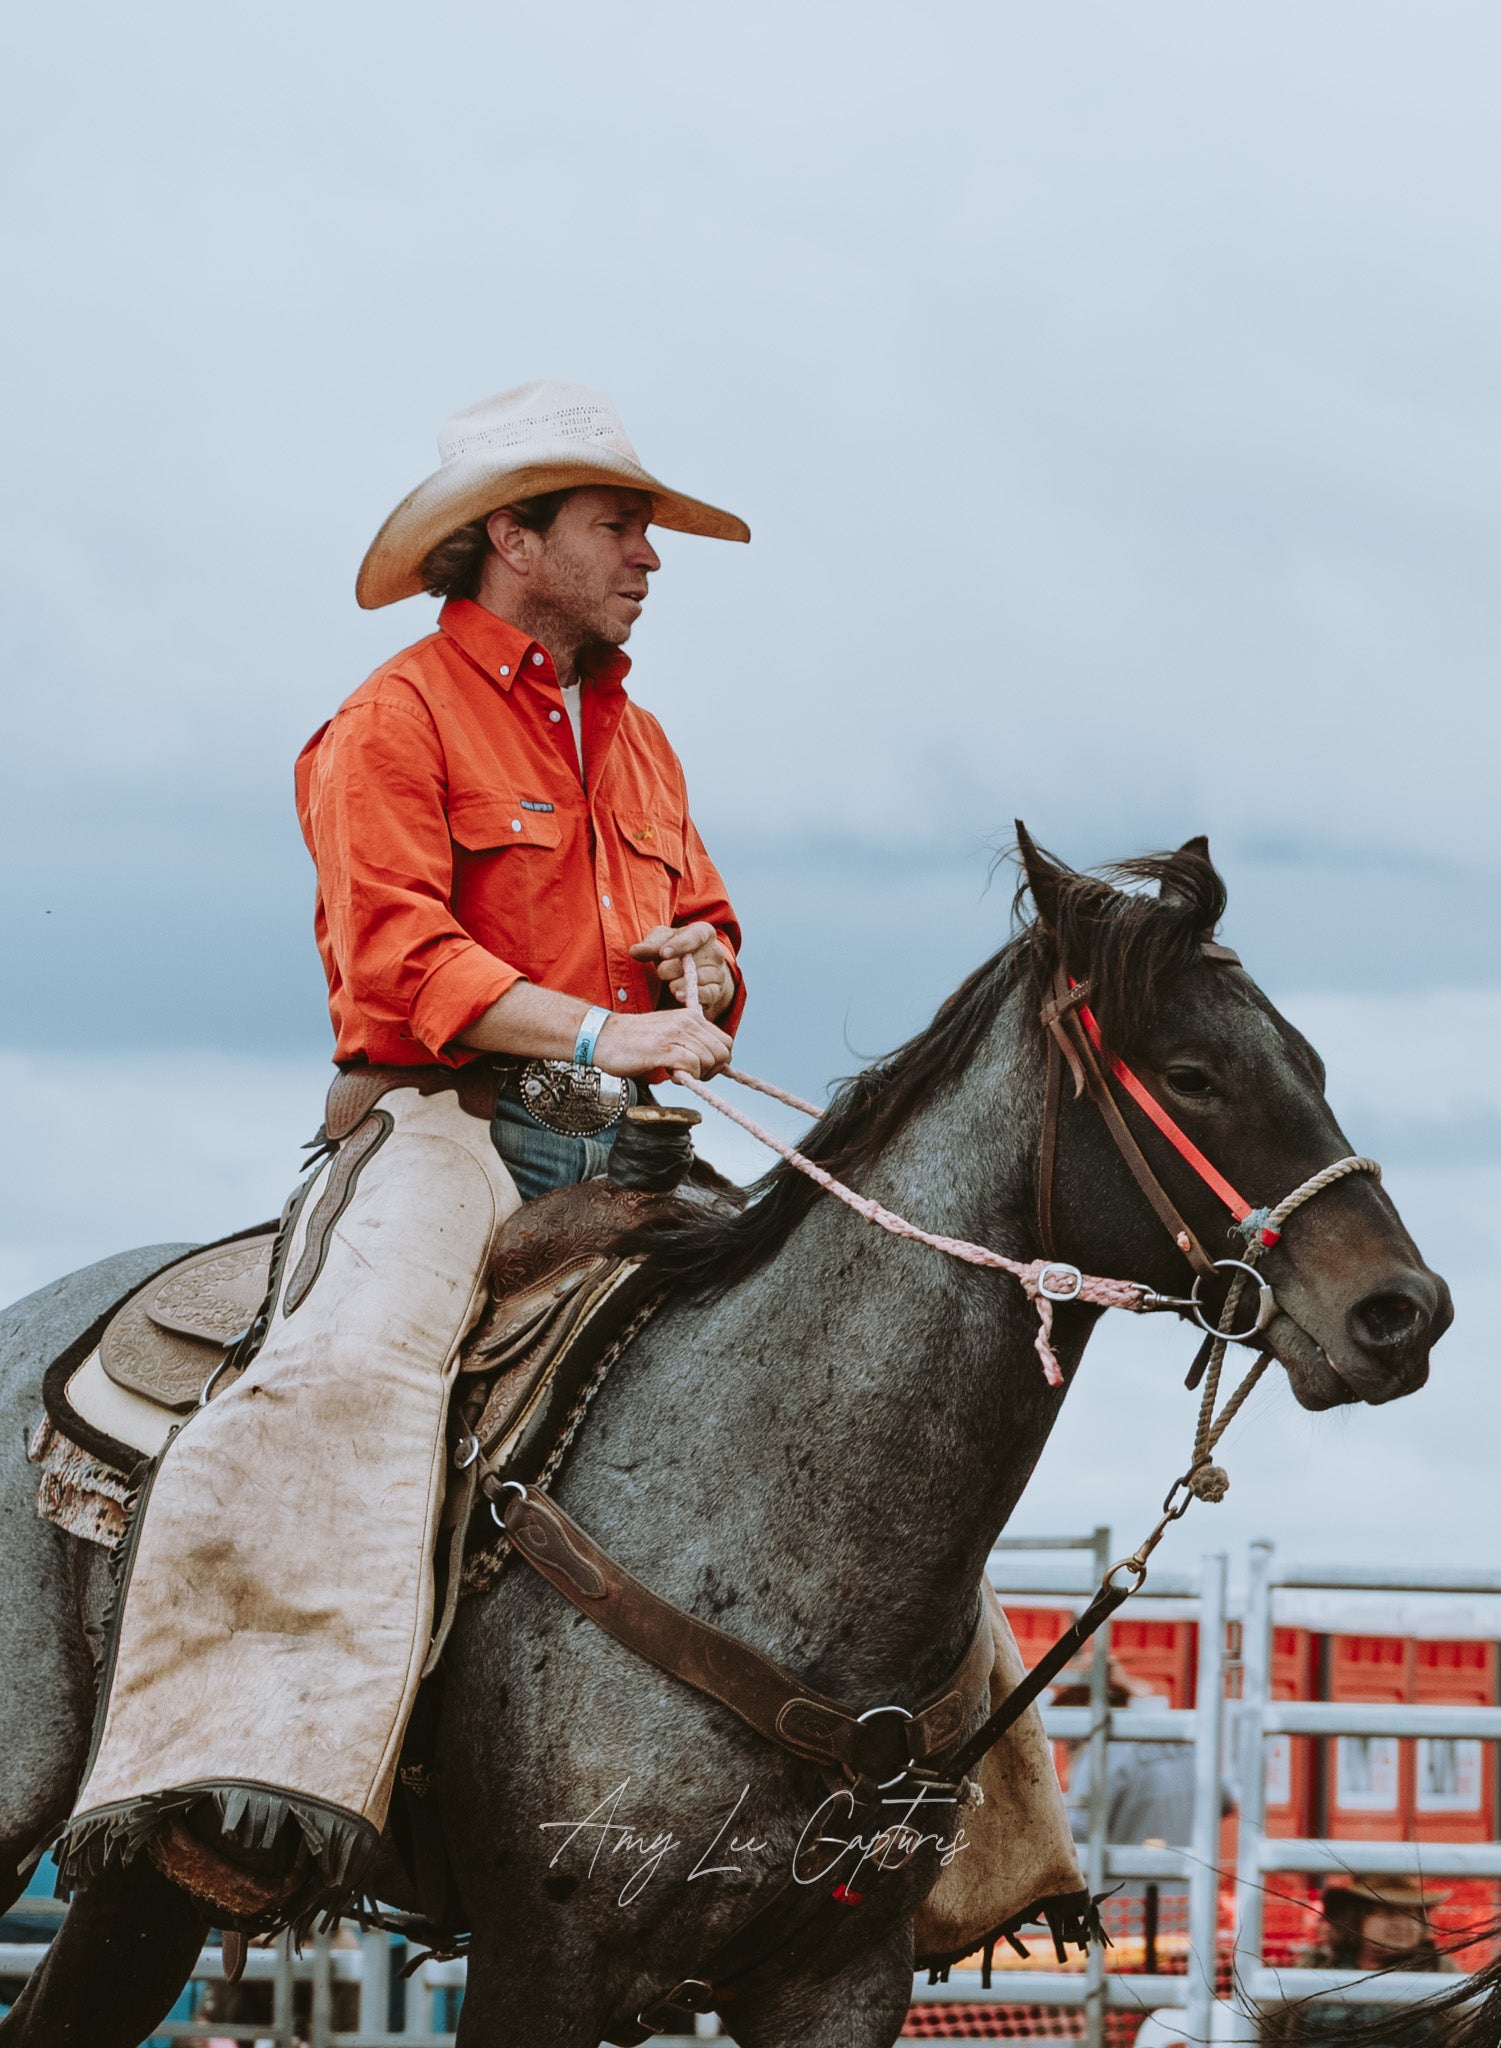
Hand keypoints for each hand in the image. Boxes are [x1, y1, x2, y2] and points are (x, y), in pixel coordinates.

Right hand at [593, 1008, 732, 1080]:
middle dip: (711, 1071)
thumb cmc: (635, 1041)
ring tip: (676, 1073)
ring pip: (709, 1060)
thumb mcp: (670, 1033)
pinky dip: (686, 1076)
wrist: (603, 1037)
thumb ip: (691, 1043)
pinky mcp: (663, 1048)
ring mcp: (676, 1034)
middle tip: (691, 1075)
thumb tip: (714, 1064)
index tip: (700, 1069)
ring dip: (697, 1074)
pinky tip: (670, 1074)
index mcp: (691, 1017)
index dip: (718, 1061)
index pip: (726, 1042)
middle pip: (722, 1053)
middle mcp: (687, 1021)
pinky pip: (692, 1065)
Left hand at [629, 922, 735, 1019]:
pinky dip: (691, 995)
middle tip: (661, 972)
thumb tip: (634, 951)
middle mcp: (715, 952)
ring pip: (700, 978)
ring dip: (679, 983)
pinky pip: (707, 994)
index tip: (663, 953)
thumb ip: (649, 946)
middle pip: (694, 961)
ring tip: (669, 985)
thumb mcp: (661, 942)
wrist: (690, 974)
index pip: (696, 935)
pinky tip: (678, 995)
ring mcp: (718, 973)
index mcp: (704, 933)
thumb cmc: (674, 951)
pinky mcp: (715, 992)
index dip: (680, 944)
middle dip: (672, 968)